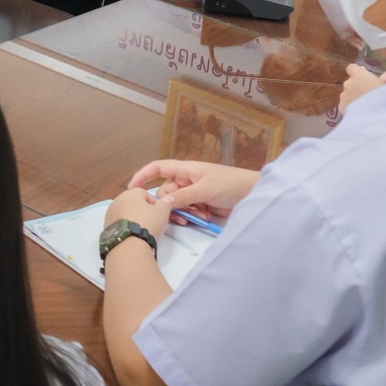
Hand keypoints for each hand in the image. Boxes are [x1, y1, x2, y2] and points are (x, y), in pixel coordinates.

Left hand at [107, 186, 172, 236]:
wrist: (129, 244)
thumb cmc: (147, 223)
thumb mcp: (162, 212)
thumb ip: (166, 203)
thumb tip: (168, 198)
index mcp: (130, 193)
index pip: (144, 193)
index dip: (153, 203)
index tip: (158, 213)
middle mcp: (117, 200)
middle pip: (133, 203)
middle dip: (142, 210)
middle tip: (151, 222)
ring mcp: (109, 214)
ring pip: (125, 213)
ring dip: (132, 218)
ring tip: (141, 230)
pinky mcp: (106, 226)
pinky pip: (119, 224)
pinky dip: (125, 227)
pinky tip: (132, 235)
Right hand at [128, 159, 260, 217]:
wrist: (253, 195)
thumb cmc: (231, 184)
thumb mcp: (205, 189)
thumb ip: (183, 196)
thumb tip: (163, 202)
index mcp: (186, 170)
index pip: (158, 168)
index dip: (143, 175)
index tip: (132, 188)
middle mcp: (187, 180)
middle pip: (166, 193)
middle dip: (170, 204)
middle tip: (179, 215)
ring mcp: (194, 194)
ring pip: (176, 205)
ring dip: (183, 212)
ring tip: (196, 217)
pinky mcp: (201, 205)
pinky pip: (187, 212)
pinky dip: (191, 216)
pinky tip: (202, 218)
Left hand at [340, 63, 385, 110]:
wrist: (375, 118)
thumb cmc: (385, 99)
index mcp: (359, 75)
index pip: (352, 68)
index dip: (358, 72)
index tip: (364, 78)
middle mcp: (348, 83)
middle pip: (351, 82)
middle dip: (358, 86)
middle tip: (369, 94)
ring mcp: (343, 96)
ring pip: (348, 94)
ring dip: (354, 97)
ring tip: (366, 105)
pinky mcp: (341, 107)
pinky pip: (346, 104)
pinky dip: (351, 107)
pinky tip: (361, 113)